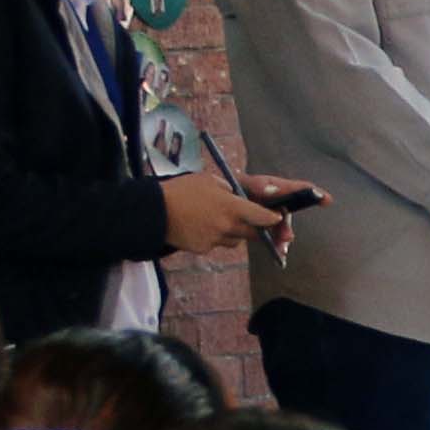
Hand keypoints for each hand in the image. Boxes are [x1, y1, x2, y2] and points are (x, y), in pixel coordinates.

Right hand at [161, 172, 287, 254]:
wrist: (153, 211)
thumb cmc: (181, 190)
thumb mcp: (209, 180)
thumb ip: (230, 190)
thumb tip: (243, 199)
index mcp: (231, 207)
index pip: (262, 217)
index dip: (272, 219)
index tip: (277, 218)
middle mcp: (227, 226)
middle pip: (252, 233)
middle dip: (253, 227)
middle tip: (245, 217)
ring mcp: (215, 240)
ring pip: (235, 240)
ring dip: (233, 232)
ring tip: (214, 218)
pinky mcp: (203, 249)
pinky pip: (217, 244)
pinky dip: (214, 237)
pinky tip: (199, 226)